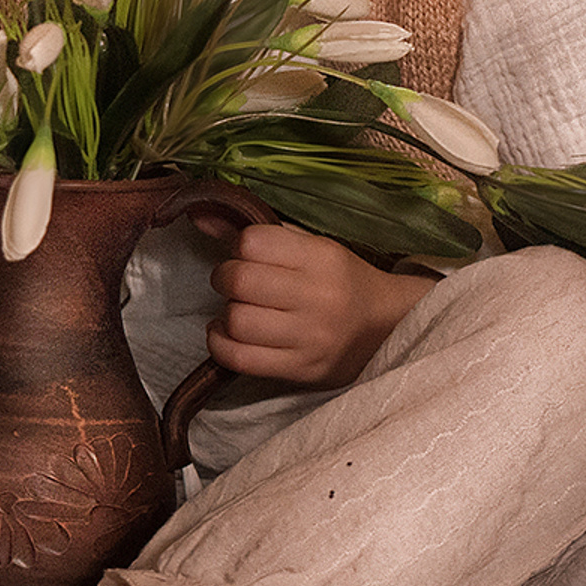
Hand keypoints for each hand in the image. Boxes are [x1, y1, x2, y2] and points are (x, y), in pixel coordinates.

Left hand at [201, 219, 432, 387]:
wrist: (386, 328)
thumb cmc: (340, 280)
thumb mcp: (309, 246)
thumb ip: (257, 233)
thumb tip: (198, 216)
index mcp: (322, 258)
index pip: (252, 243)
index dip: (238, 247)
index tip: (245, 255)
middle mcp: (319, 298)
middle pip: (239, 282)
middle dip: (225, 278)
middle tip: (234, 282)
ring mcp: (311, 338)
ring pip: (236, 321)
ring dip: (225, 314)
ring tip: (237, 309)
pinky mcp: (302, 370)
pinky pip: (240, 359)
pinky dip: (221, 344)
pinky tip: (229, 334)